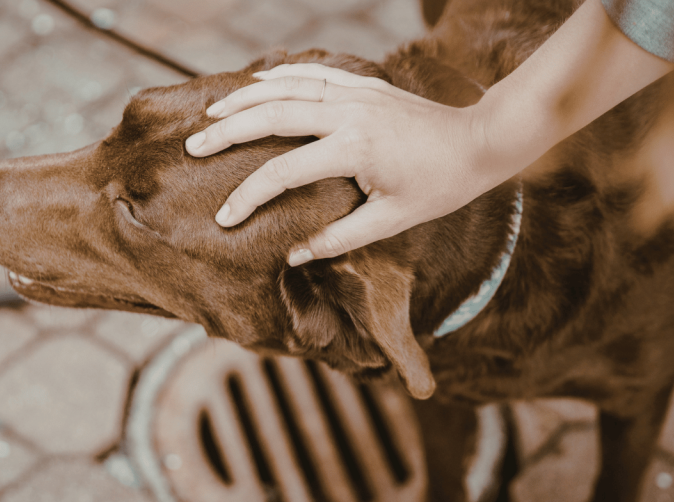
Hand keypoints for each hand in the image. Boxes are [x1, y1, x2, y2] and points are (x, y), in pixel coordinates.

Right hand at [185, 63, 509, 265]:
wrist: (480, 142)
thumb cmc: (440, 187)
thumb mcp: (392, 222)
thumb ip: (340, 238)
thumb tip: (294, 255)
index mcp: (354, 150)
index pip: (284, 173)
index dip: (249, 196)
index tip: (225, 217)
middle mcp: (349, 114)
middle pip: (273, 117)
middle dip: (228, 133)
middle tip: (193, 147)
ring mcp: (356, 94)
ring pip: (287, 88)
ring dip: (245, 99)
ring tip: (210, 114)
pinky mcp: (364, 85)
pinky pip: (313, 73)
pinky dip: (281, 76)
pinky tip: (257, 83)